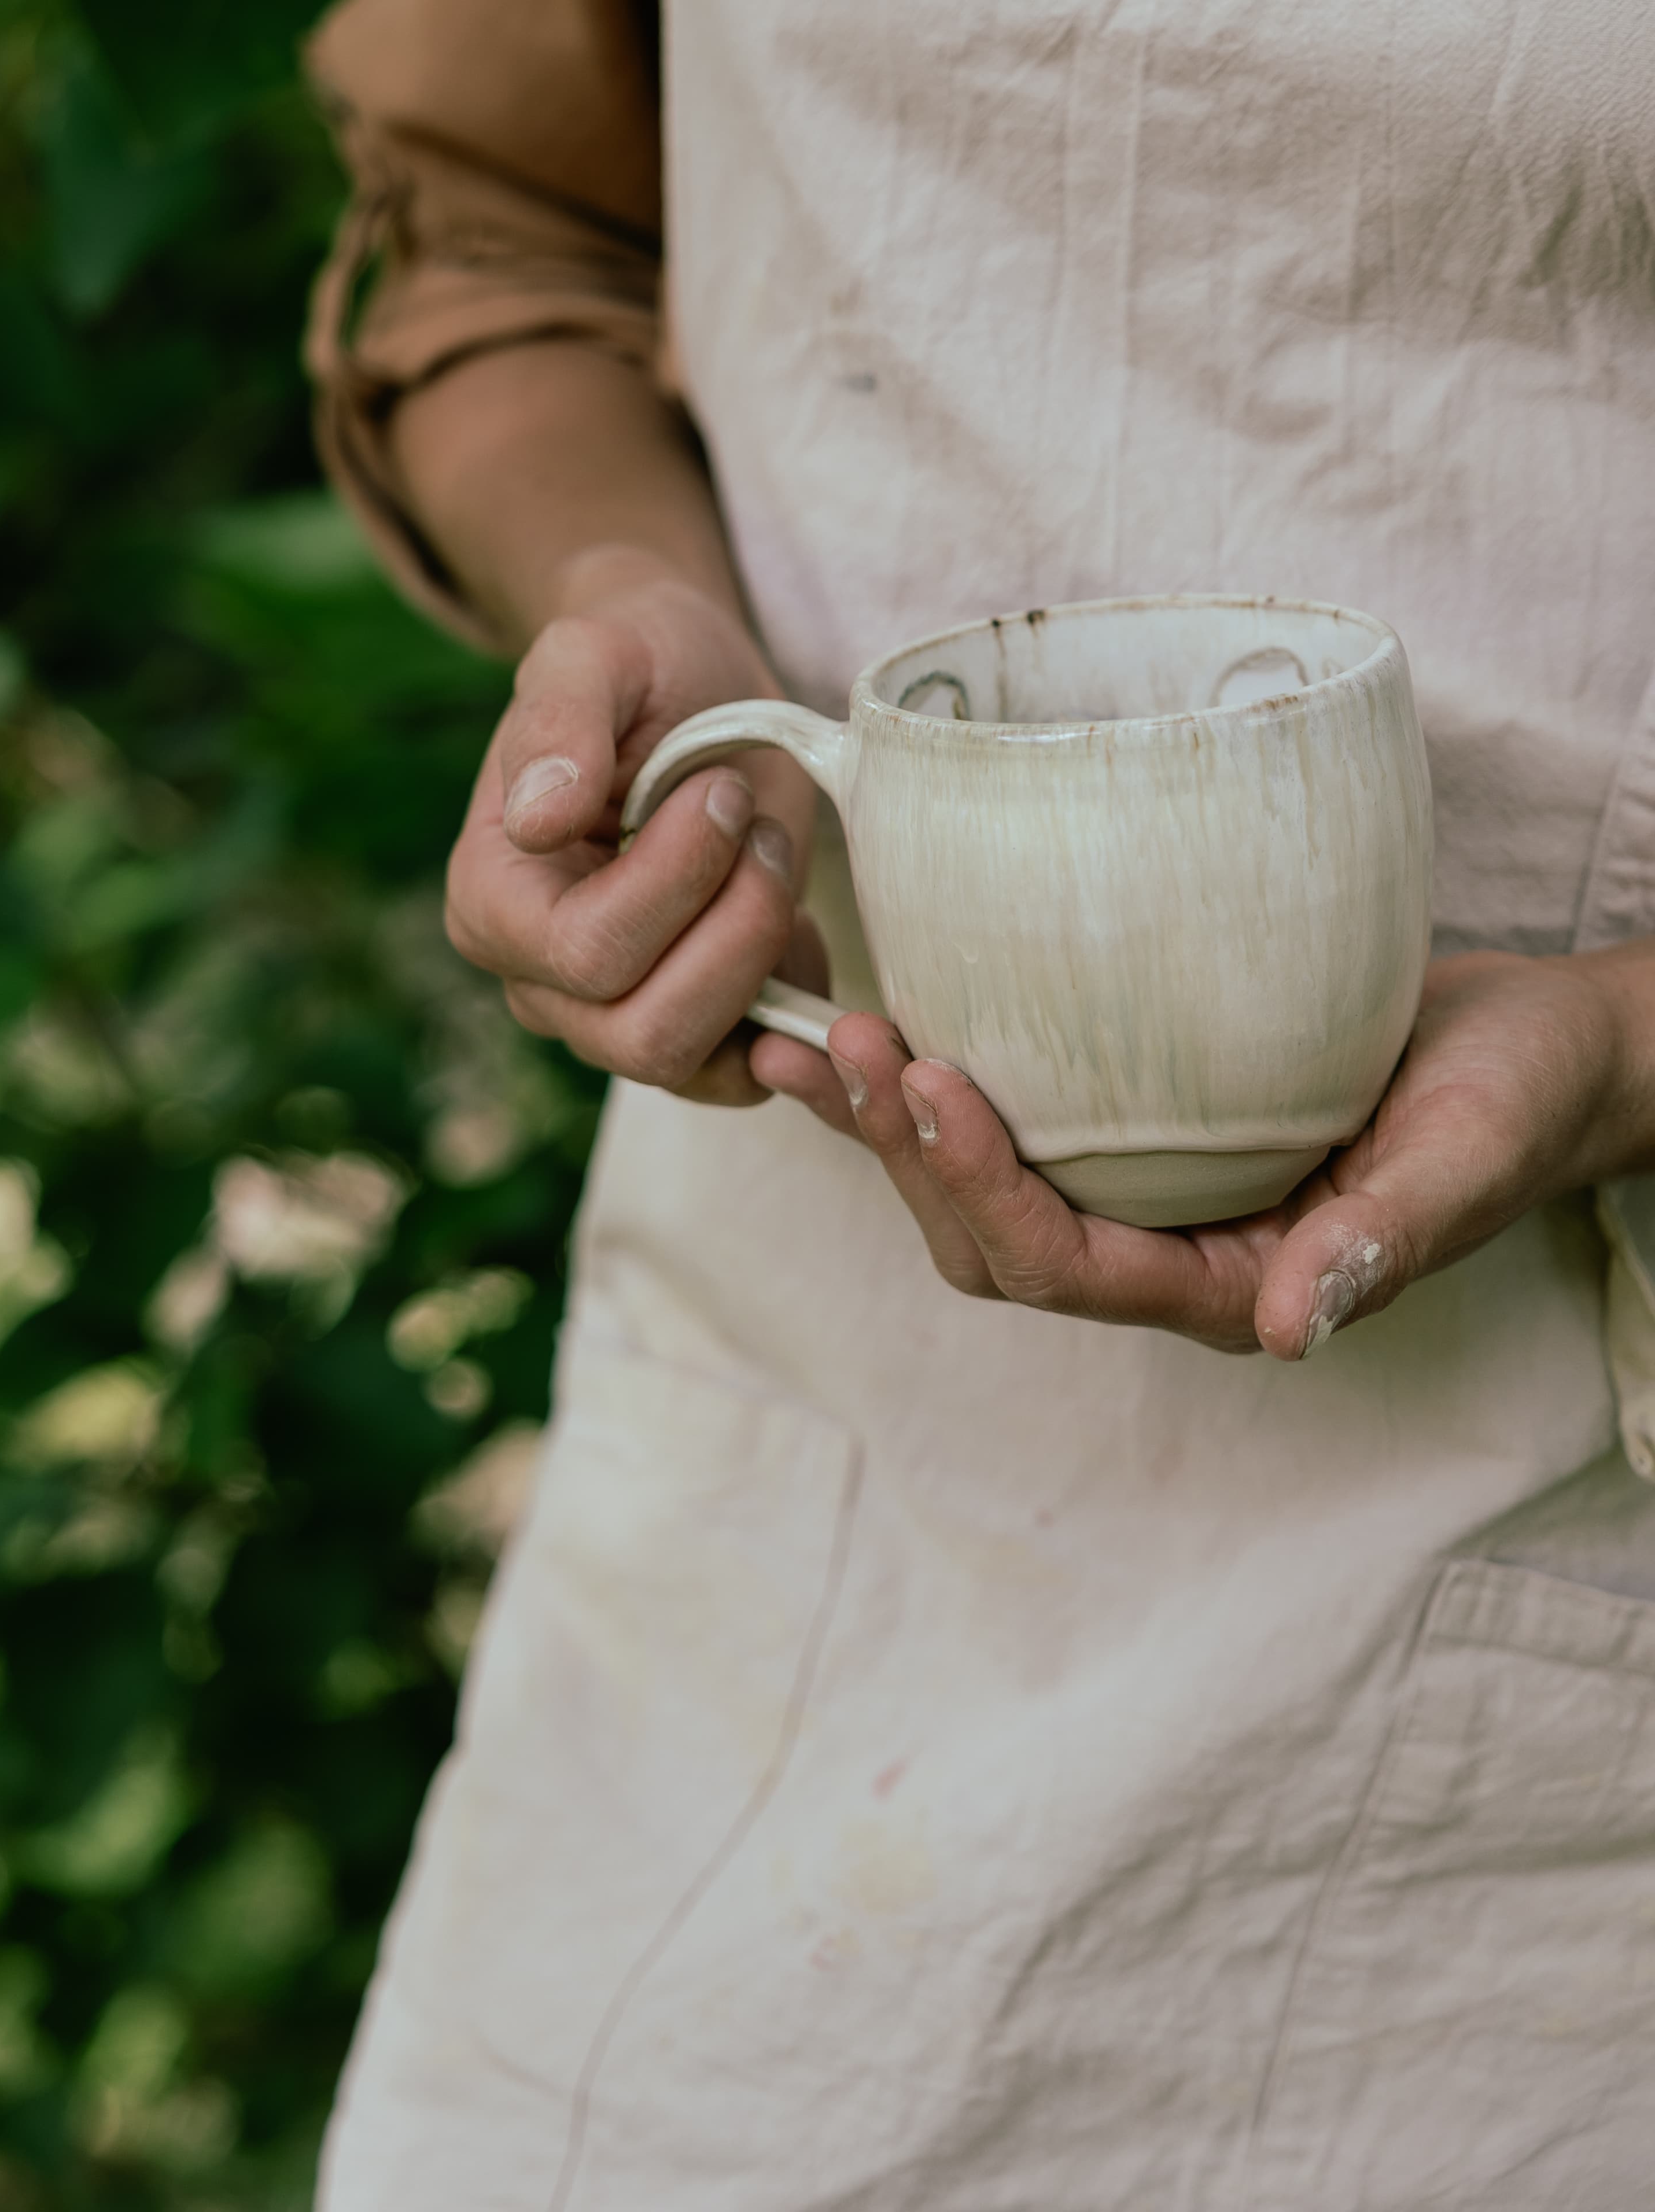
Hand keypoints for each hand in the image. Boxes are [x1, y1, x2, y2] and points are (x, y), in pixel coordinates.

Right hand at [445, 552, 830, 1102]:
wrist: (692, 687)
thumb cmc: (638, 664)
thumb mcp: (594, 652)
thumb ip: (558, 720)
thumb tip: (535, 820)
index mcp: (493, 899)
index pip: (589, 952)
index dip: (680, 879)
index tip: (720, 788)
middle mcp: (540, 981)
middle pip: (647, 1031)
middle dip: (737, 928)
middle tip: (762, 828)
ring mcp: (613, 1018)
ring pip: (700, 1064)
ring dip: (766, 960)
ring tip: (775, 858)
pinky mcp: (693, 1031)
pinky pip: (746, 1073)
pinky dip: (796, 1017)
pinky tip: (800, 924)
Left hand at [755, 943, 1654, 1355]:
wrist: (1542, 1049)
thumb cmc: (1515, 1098)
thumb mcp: (1465, 1159)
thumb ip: (1382, 1242)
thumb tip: (1289, 1327)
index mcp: (1234, 1285)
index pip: (1067, 1266)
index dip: (984, 1185)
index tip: (931, 1078)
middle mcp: (1170, 1252)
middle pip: (993, 1242)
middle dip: (906, 1155)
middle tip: (846, 1043)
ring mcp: (1145, 1192)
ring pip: (976, 1191)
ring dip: (887, 1127)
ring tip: (813, 1040)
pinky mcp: (1133, 1124)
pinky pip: (1008, 1121)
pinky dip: (921, 1087)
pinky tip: (858, 1028)